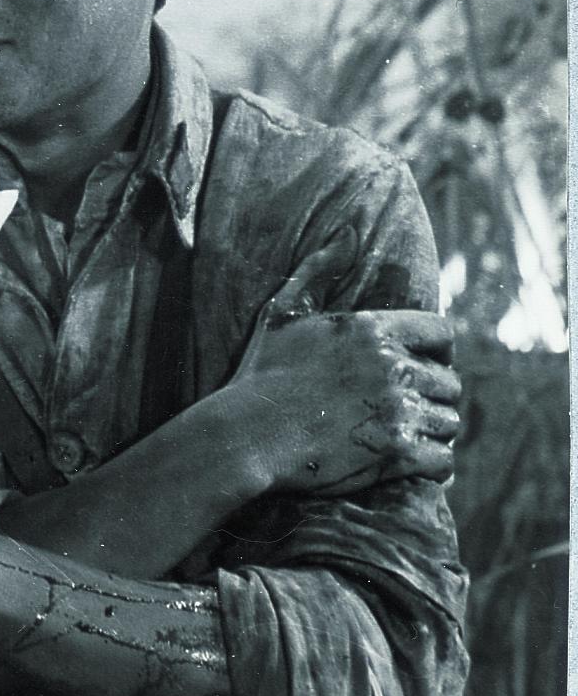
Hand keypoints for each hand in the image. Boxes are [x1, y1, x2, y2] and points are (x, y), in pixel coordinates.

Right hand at [222, 237, 461, 495]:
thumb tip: (348, 232)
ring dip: (432, 431)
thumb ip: (319, 269)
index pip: (442, 334)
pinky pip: (442, 459)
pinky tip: (411, 462)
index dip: (437, 352)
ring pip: (448, 421)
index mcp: (373, 330)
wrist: (246, 434)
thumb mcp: (282, 313)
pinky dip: (432, 464)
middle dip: (431, 396)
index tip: (422, 366)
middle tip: (404, 408)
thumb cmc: (262, 374)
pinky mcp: (398, 454)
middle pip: (449, 383)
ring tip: (404, 435)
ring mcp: (398, 411)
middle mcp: (393, 367)